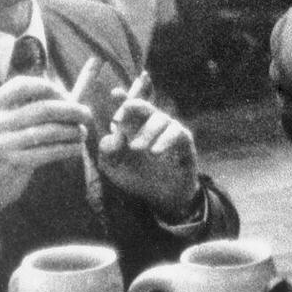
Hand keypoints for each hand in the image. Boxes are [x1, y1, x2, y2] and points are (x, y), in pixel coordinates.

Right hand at [0, 77, 93, 242]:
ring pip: (51, 130)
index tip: (67, 96)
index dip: (50, 88)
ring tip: (82, 133)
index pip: (23, 84)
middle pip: (44, 107)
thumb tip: (69, 96)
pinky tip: (76, 148)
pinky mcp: (13, 163)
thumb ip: (25, 110)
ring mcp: (2, 143)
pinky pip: (50, 151)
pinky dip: (68, 148)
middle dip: (72, 109)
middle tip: (87, 114)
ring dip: (73, 131)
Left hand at [96, 92, 201, 221]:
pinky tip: (155, 151)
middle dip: (134, 106)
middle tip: (120, 120)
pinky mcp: (185, 142)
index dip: (124, 98)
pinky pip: (178, 133)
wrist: (162, 198)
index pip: (129, 108)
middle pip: (145, 106)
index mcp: (134, 127)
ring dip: (147, 131)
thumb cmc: (138, 178)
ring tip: (136, 148)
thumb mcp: (114, 167)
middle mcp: (153, 125)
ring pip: (161, 118)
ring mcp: (170, 131)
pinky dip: (165, 140)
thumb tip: (113, 133)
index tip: (115, 93)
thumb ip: (107, 151)